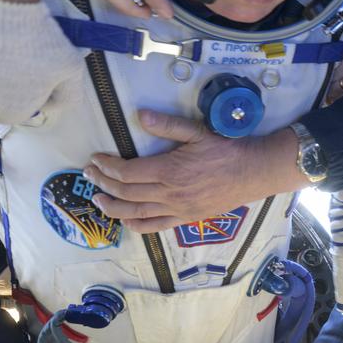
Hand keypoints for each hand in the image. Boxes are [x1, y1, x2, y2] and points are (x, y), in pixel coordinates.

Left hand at [84, 114, 303, 231]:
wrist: (253, 172)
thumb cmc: (226, 149)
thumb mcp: (197, 131)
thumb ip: (167, 125)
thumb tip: (140, 115)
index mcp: (169, 170)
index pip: (127, 171)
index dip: (107, 166)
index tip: (95, 159)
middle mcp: (169, 193)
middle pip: (126, 192)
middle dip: (103, 183)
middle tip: (89, 175)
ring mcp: (177, 209)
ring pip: (135, 212)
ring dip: (112, 207)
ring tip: (97, 199)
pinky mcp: (186, 218)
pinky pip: (156, 226)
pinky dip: (137, 225)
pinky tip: (125, 221)